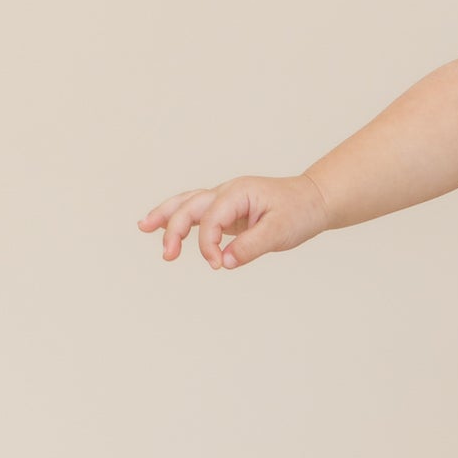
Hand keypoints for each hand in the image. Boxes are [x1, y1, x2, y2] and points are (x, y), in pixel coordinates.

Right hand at [136, 173, 331, 269]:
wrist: (315, 200)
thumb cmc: (300, 211)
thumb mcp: (281, 230)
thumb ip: (252, 245)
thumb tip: (226, 261)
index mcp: (239, 192)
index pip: (211, 218)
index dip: (209, 244)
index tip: (219, 265)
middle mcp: (227, 192)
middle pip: (190, 206)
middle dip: (174, 229)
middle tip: (168, 256)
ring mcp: (225, 200)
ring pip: (187, 203)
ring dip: (165, 216)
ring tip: (143, 227)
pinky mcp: (226, 211)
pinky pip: (197, 213)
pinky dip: (178, 219)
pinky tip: (161, 228)